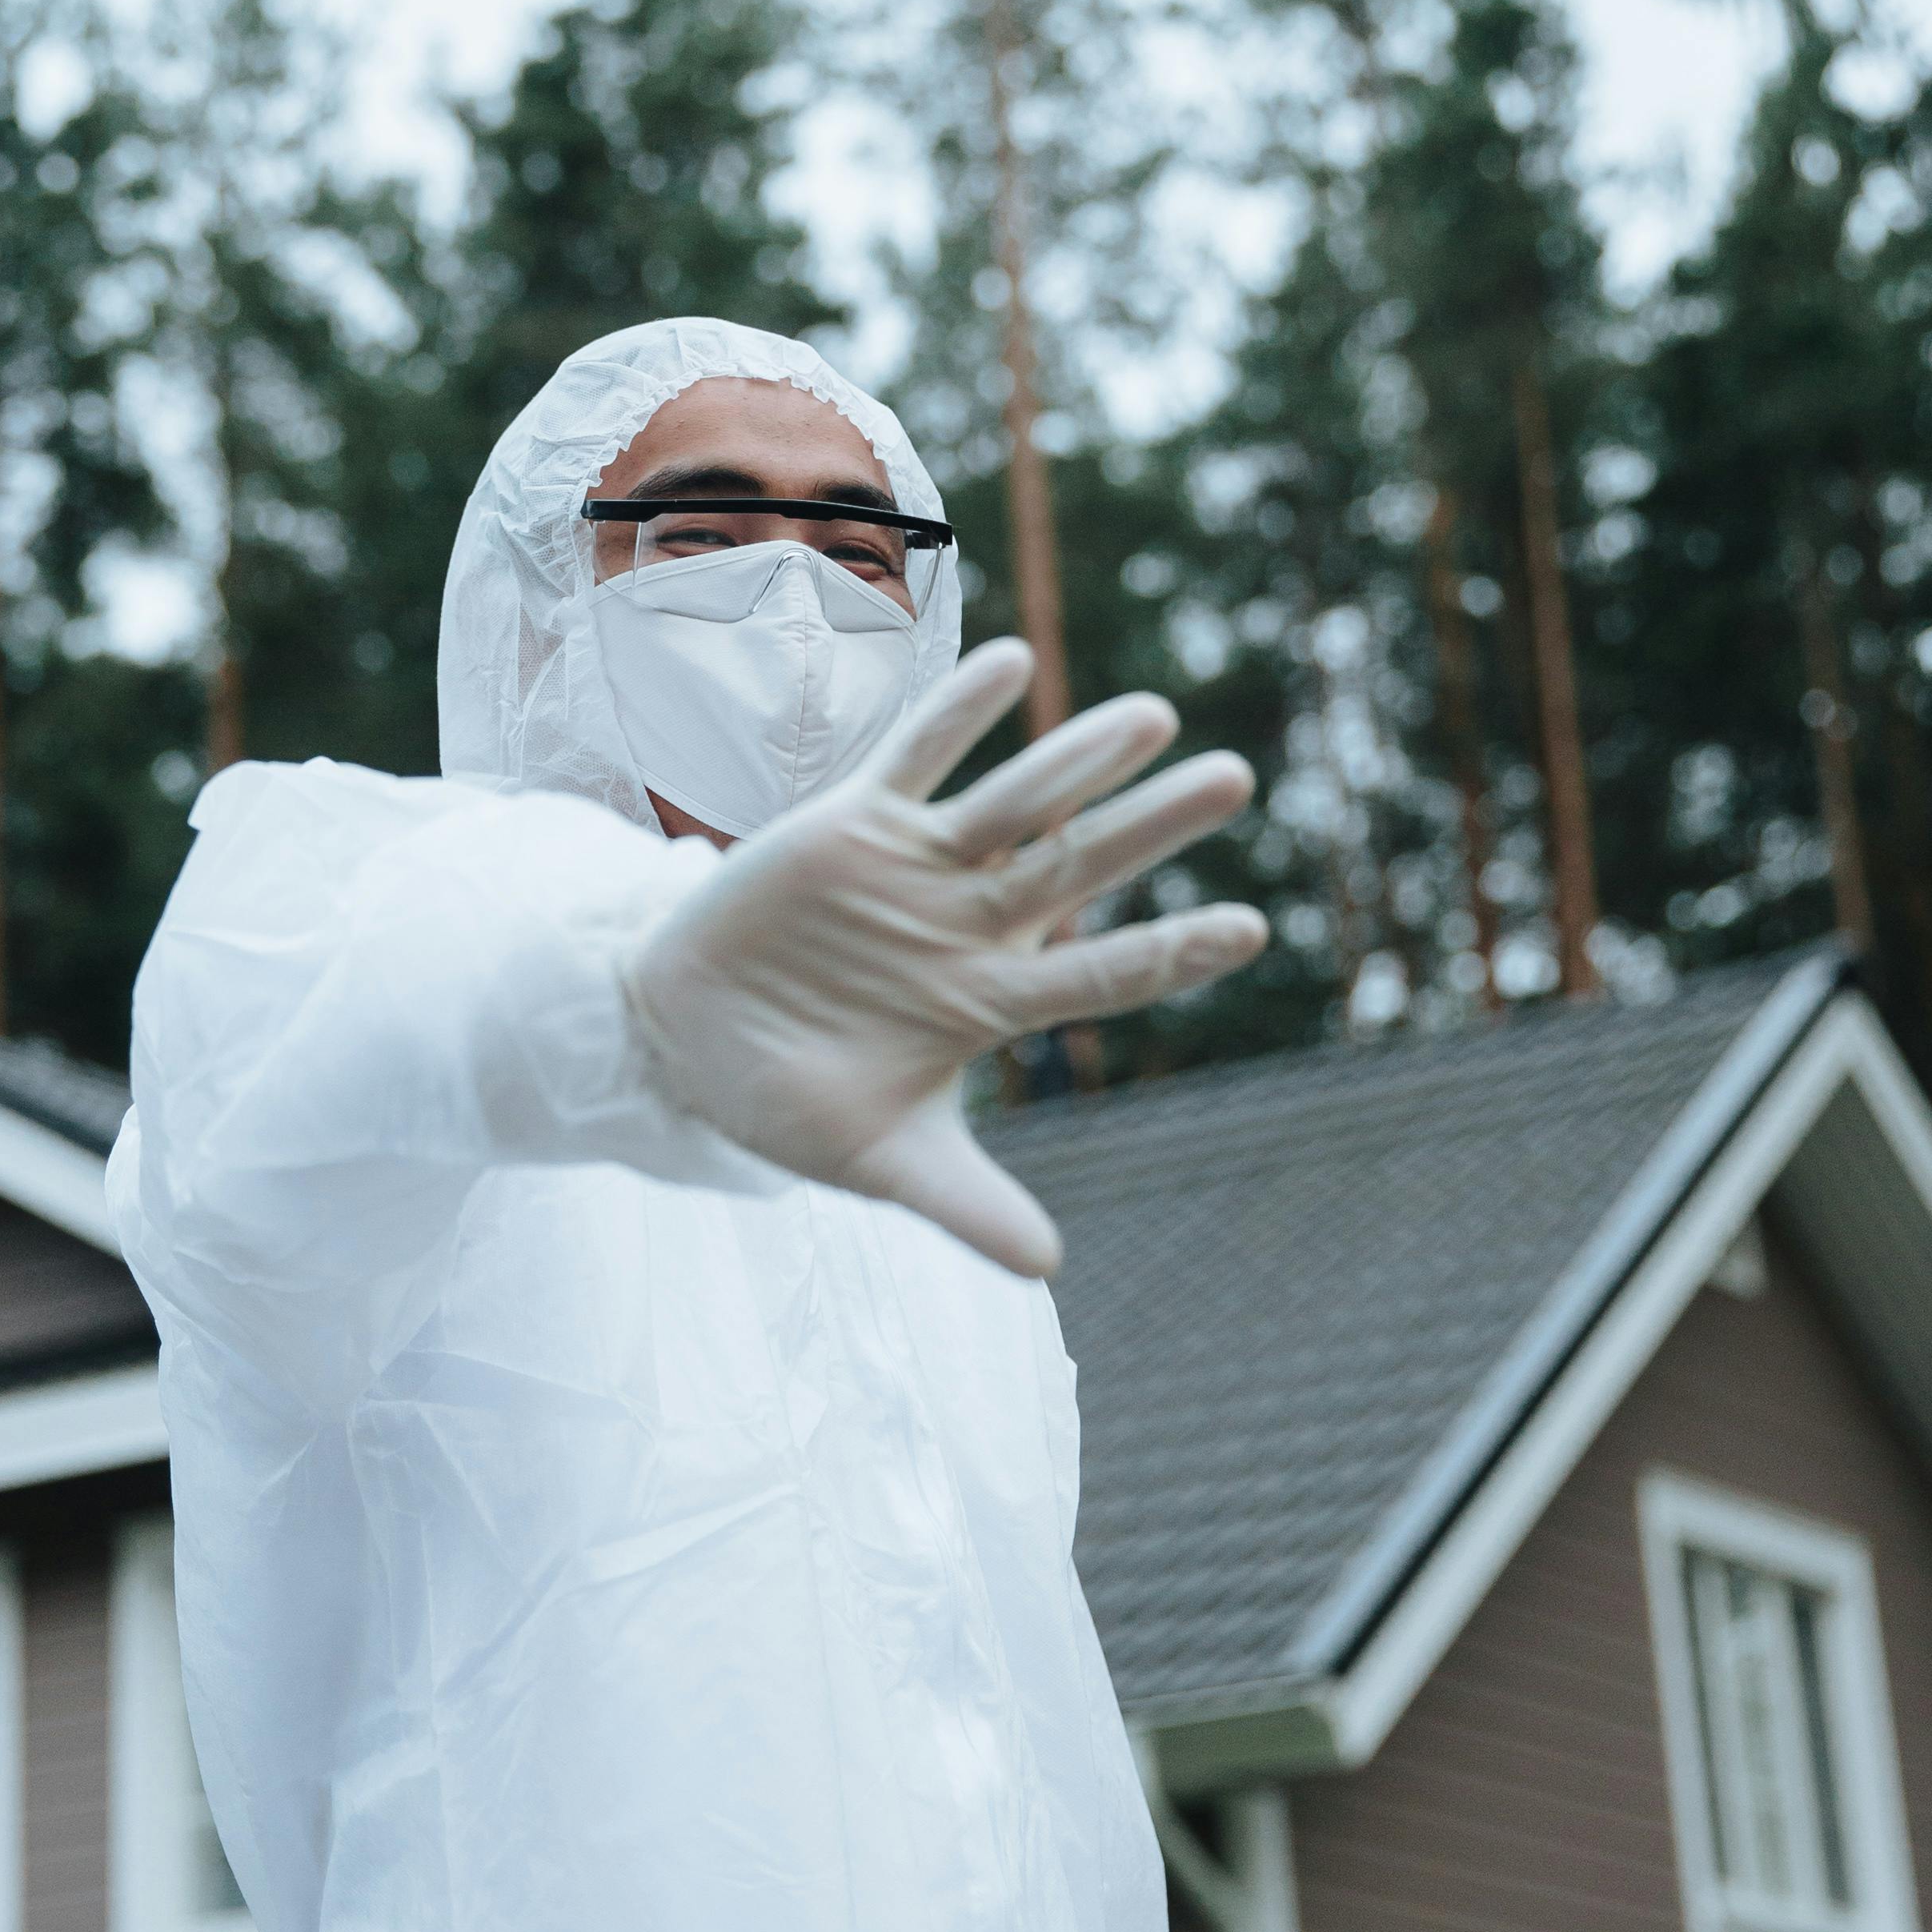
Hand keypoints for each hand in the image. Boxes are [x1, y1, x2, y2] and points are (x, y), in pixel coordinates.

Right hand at [622, 637, 1266, 1276]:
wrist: (680, 1038)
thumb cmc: (786, 1097)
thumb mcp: (878, 1160)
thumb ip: (963, 1204)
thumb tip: (1047, 1270)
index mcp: (986, 1001)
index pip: (1100, 973)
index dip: (1170, 949)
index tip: (1250, 927)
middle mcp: (967, 924)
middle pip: (1079, 867)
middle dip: (1155, 828)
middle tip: (1239, 778)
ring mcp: (914, 868)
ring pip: (1015, 803)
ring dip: (1080, 759)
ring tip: (1157, 714)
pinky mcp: (850, 824)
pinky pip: (916, 756)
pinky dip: (960, 713)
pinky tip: (1016, 661)